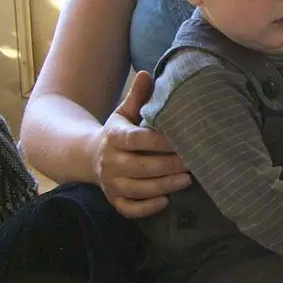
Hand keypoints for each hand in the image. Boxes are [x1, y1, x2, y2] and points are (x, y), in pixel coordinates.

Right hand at [94, 70, 190, 217]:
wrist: (89, 156)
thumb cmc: (117, 133)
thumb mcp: (123, 113)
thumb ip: (137, 96)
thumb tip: (147, 73)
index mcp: (114, 137)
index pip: (137, 139)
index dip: (159, 141)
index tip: (181, 140)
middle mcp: (110, 162)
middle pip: (141, 167)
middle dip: (168, 166)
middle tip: (193, 162)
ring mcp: (111, 183)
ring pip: (137, 189)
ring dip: (163, 186)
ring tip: (187, 179)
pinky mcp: (113, 199)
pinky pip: (128, 209)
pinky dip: (146, 208)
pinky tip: (165, 201)